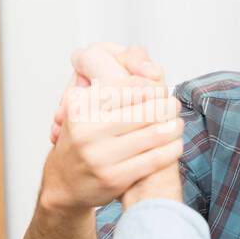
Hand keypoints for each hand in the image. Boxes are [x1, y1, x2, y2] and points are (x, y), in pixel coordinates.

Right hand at [37, 42, 181, 212]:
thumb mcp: (83, 106)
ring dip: (173, 127)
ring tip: (177, 123)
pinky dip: (170, 150)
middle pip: (144, 110)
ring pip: (153, 134)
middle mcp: (87, 130)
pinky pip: (153, 159)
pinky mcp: (113, 178)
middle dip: (166, 106)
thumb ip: (108, 80)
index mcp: (81, 107)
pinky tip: (175, 144)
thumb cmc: (80, 139)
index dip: (151, 86)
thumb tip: (143, 55)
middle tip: (173, 104)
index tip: (161, 87)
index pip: (129, 88)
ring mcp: (100, 156)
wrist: (62, 183)